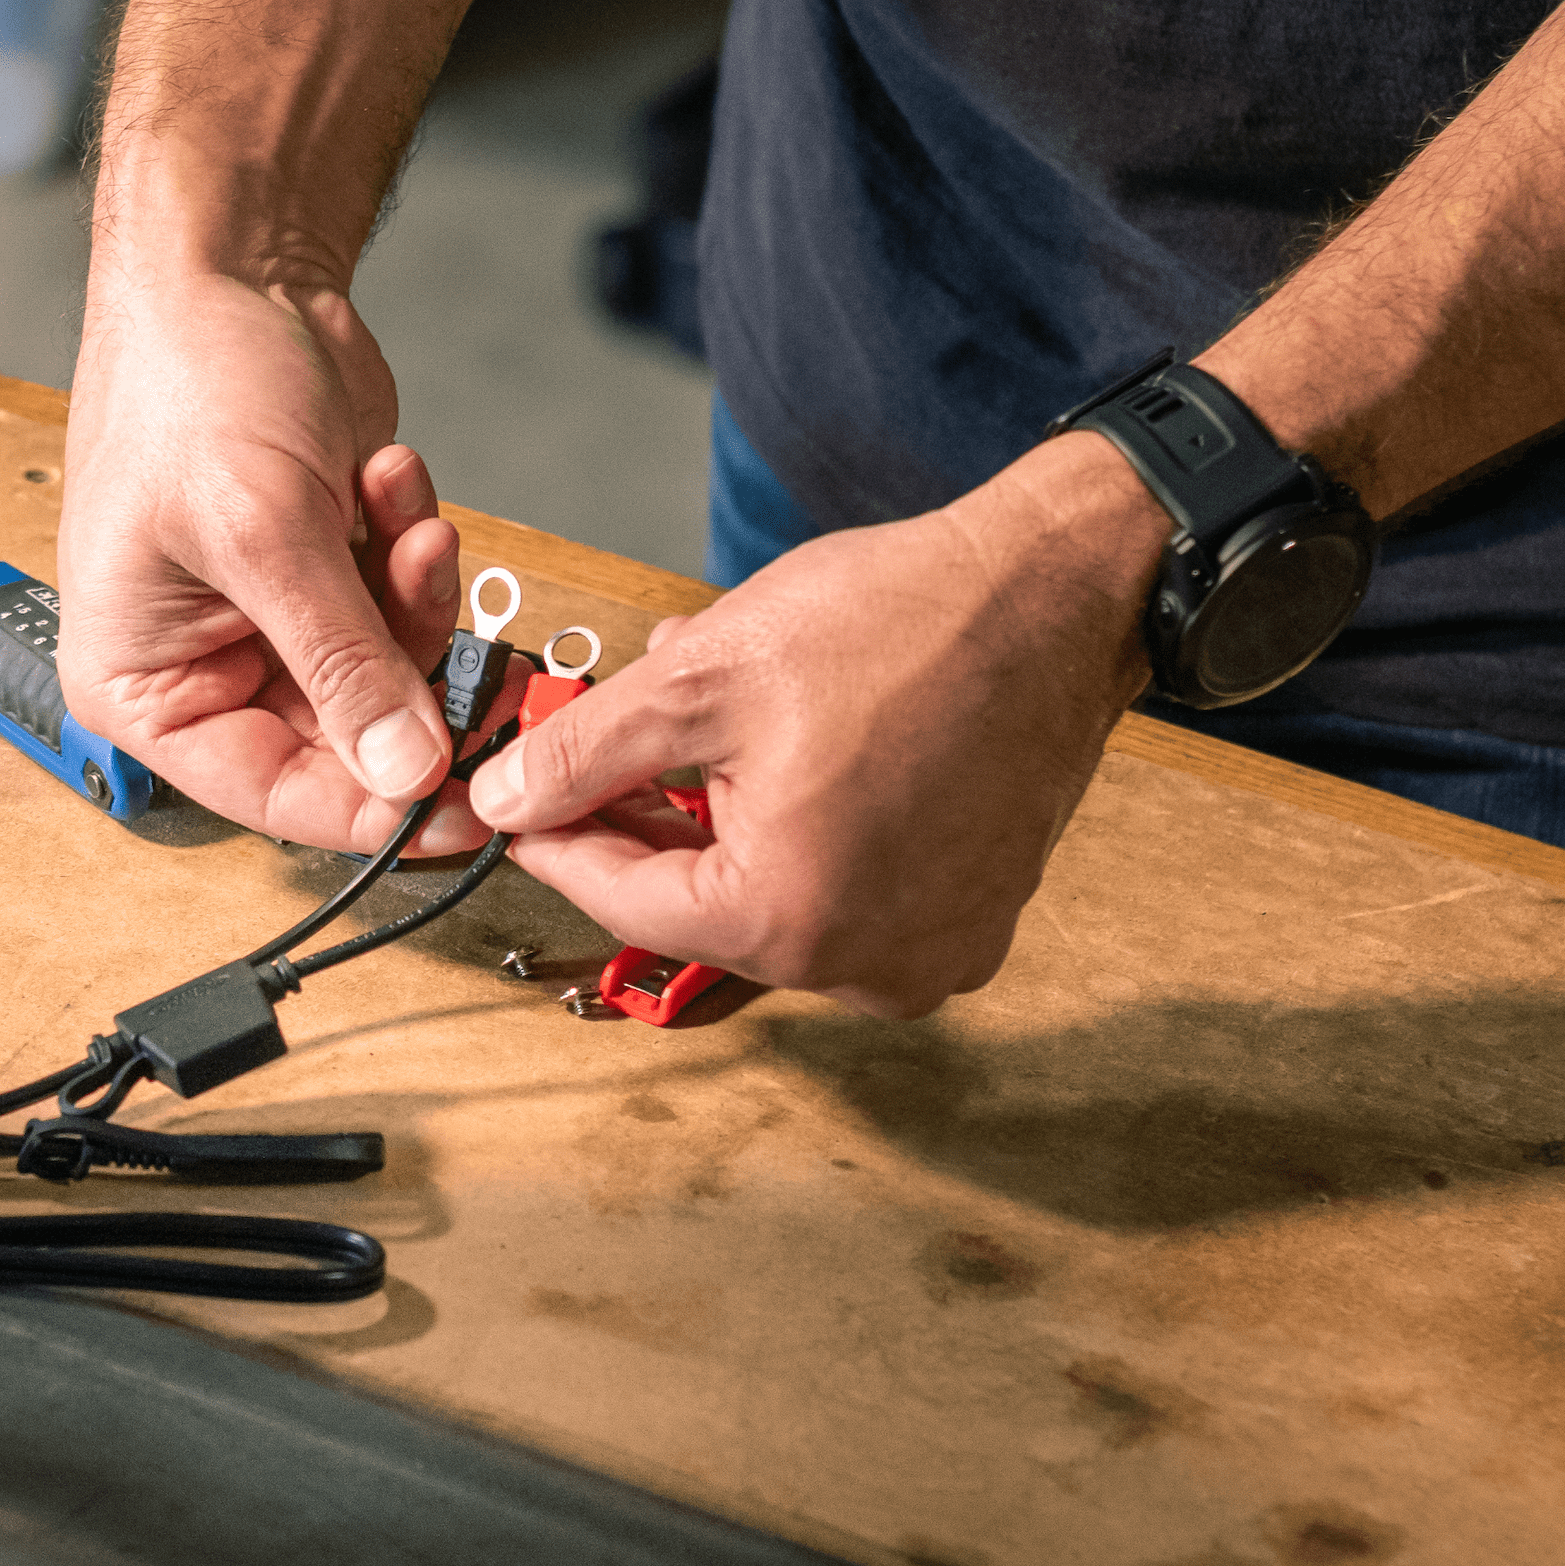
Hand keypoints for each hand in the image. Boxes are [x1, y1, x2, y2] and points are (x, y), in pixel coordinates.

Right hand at [59, 271, 504, 854]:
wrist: (236, 274)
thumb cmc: (192, 385)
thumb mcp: (266, 536)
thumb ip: (343, 665)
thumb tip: (407, 774)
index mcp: (153, 688)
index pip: (279, 796)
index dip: (379, 808)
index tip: (468, 804)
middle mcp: (217, 668)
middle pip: (354, 743)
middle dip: (416, 682)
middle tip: (477, 656)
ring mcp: (286, 623)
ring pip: (399, 675)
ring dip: (419, 600)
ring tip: (404, 518)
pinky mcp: (341, 577)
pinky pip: (412, 610)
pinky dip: (419, 554)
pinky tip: (388, 480)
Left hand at [469, 433, 1169, 1015]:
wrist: (1057, 597)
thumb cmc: (905, 625)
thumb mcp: (706, 674)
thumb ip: (585, 753)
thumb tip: (507, 799)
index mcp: (788, 919)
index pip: (623, 902)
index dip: (558, 838)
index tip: (523, 799)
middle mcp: (864, 967)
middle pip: (704, 907)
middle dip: (651, 819)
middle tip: (622, 742)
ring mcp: (931, 953)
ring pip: (777, 901)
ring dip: (729, 824)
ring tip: (724, 728)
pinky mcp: (972, 923)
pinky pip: (851, 898)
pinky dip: (807, 839)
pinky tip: (801, 758)